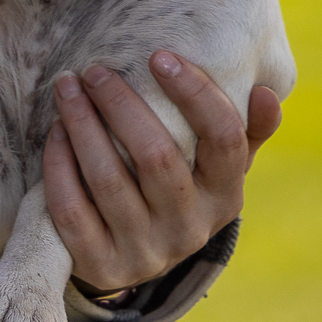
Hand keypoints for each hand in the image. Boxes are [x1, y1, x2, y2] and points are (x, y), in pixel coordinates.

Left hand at [43, 51, 284, 292]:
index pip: (224, 142)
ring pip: (109, 181)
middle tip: (94, 69)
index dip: (195, 95)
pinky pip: (72, 211)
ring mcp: (145, 252)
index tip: (158, 56)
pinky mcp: (101, 265)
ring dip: (82, 125)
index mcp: (225, 198)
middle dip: (121, 104)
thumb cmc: (179, 188)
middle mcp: (189, 229)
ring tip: (66, 87)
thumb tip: (266, 93)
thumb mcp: (215, 168)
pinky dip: (60, 165)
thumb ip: (243, 130)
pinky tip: (55, 132)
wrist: (134, 256)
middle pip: (157, 158)